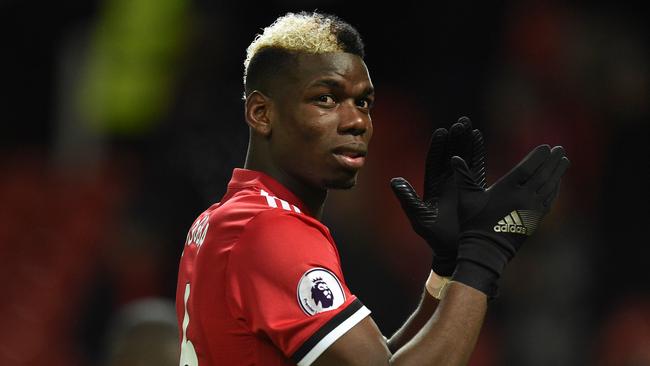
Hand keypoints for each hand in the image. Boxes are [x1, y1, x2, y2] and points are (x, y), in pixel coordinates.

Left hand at [391, 117, 486, 275]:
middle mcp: (447, 182)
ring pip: (464, 158)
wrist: (453, 251)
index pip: (434, 161)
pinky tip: (479, 140)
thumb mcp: (419, 217)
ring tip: (470, 126)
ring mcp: (461, 185)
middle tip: (460, 121)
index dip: (438, 146)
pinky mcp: (474, 191)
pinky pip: (476, 169)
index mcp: (432, 186)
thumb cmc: (434, 237)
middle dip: (455, 138)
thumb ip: (408, 199)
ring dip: (467, 142)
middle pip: (450, 155)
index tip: (441, 131)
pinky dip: (478, 155)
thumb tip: (394, 181)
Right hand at [451, 145, 569, 296]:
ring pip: (549, 187)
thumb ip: (463, 176)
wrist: (486, 251)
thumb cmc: (473, 223)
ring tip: (564, 161)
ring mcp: (531, 209)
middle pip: (543, 175)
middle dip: (552, 161)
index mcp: (507, 189)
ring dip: (558, 173)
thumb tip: (454, 157)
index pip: (527, 168)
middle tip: (560, 150)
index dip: (538, 156)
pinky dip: (555, 189)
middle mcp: (523, 197)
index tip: (546, 147)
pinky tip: (557, 183)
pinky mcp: (535, 220)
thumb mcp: (466, 198)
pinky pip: (549, 200)